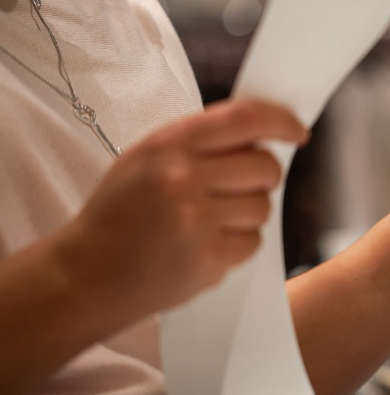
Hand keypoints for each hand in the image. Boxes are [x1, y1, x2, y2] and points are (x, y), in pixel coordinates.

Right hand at [55, 98, 307, 320]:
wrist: (86, 276)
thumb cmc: (122, 214)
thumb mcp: (146, 159)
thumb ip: (199, 142)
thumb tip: (263, 135)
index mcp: (168, 145)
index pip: (245, 119)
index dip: (281, 121)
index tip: (298, 131)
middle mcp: (182, 179)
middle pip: (265, 167)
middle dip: (262, 177)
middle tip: (237, 188)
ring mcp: (196, 221)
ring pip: (263, 206)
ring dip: (248, 213)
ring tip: (209, 221)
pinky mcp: (208, 259)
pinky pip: (253, 242)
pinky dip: (238, 244)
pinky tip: (205, 245)